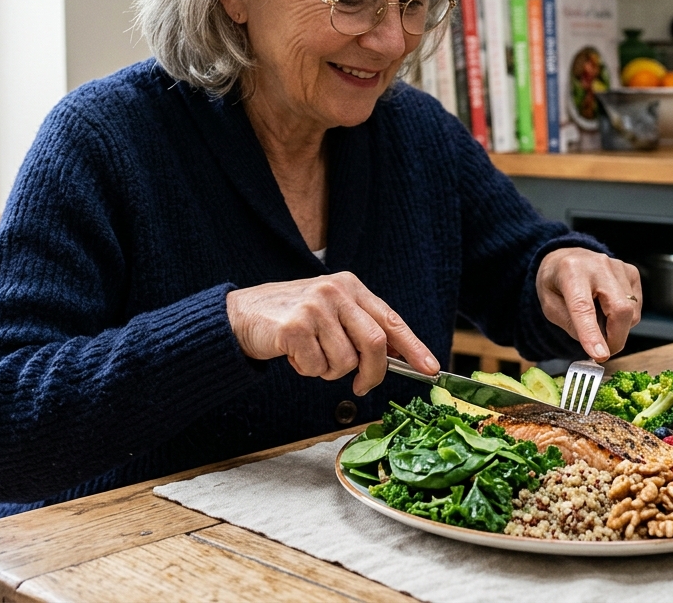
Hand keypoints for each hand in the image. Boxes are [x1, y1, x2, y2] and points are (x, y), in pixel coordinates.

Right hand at [226, 272, 439, 394]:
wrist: (241, 315)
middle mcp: (335, 291)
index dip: (414, 347)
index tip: (431, 369)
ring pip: (344, 362)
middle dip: (372, 374)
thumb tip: (398, 356)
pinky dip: (307, 371)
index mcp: (350, 286)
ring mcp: (314, 308)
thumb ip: (361, 328)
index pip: (391, 320)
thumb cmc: (291, 318)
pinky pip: (317, 368)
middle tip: (362, 386)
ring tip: (311, 355)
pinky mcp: (294, 327)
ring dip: (329, 371)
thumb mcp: (331, 312)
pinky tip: (294, 355)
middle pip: (374, 344)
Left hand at [536, 248, 640, 360]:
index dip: (592, 333)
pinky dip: (625, 318)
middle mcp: (598, 265)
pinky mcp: (632, 272)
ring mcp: (618, 267)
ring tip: (599, 321)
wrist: (565, 257)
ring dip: (618, 328)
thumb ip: (571, 325)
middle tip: (602, 352)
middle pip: (620, 309)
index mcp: (571, 271)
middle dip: (615, 338)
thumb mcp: (549, 305)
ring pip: (631, 312)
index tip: (599, 356)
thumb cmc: (556, 282)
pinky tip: (608, 310)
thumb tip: (596, 345)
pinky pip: (636, 306)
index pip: (584, 307)